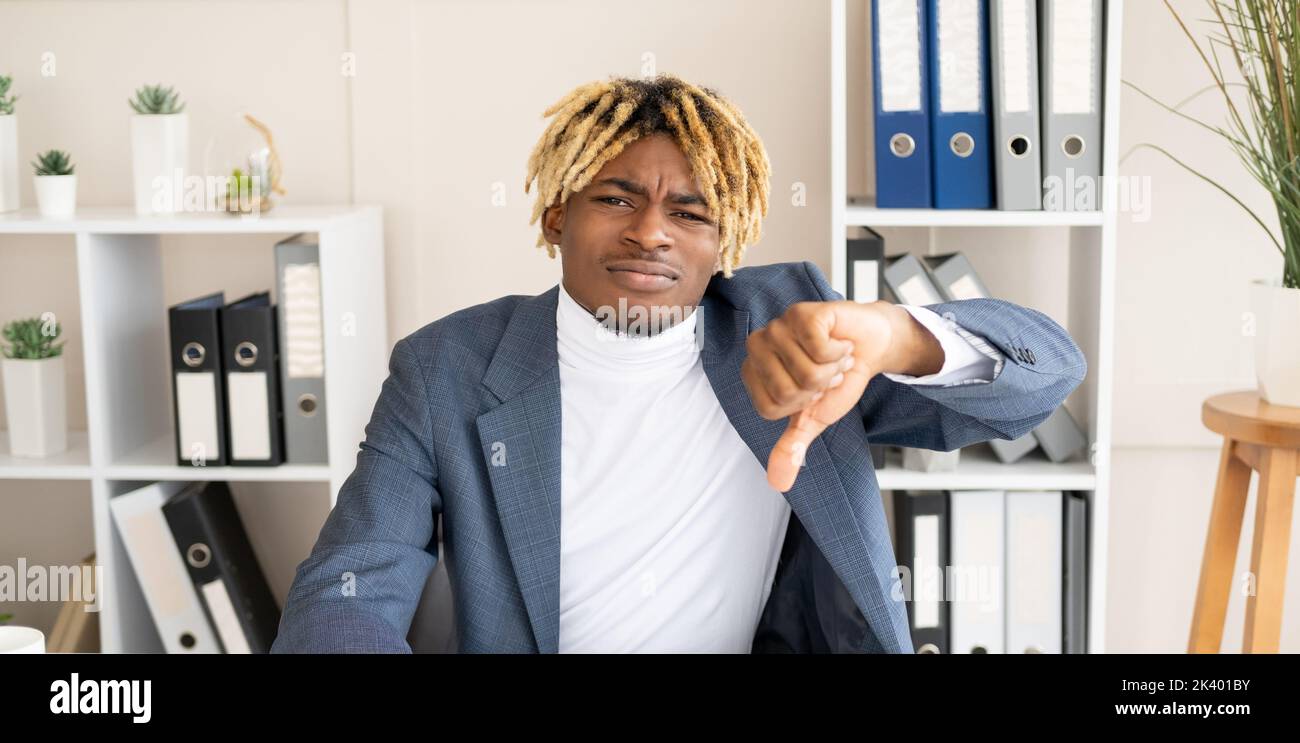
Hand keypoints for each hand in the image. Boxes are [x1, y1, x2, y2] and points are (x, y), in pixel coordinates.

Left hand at [740, 300, 940, 492]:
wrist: (870, 347)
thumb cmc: (838, 378)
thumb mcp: (814, 418)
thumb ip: (793, 446)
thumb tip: (778, 482)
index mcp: (753, 373)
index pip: (771, 408)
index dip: (801, 406)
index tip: (811, 392)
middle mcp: (758, 347)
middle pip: (788, 391)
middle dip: (819, 388)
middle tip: (825, 372)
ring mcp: (778, 327)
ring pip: (807, 371)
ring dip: (832, 369)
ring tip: (833, 358)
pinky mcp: (802, 313)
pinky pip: (820, 349)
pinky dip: (840, 352)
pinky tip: (839, 343)